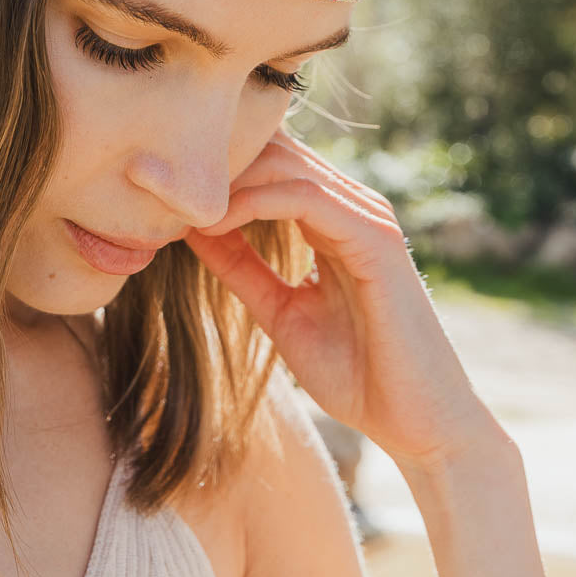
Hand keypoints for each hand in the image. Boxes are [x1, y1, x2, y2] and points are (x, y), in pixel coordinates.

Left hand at [184, 124, 500, 470]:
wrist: (417, 424)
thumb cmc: (358, 374)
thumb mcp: (280, 312)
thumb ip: (242, 268)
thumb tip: (192, 230)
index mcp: (334, 220)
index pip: (271, 165)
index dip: (216, 170)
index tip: (161, 192)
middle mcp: (354, 207)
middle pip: (276, 152)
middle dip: (216, 163)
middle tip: (158, 186)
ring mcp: (368, 218)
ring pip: (286, 165)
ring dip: (227, 180)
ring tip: (178, 204)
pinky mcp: (375, 239)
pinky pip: (306, 198)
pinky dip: (254, 202)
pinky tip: (215, 222)